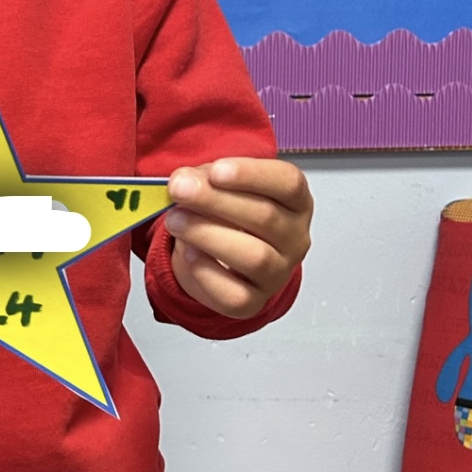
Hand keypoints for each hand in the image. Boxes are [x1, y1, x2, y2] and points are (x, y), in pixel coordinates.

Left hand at [163, 157, 312, 318]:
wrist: (222, 259)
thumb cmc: (228, 215)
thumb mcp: (220, 187)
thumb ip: (204, 179)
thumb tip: (183, 180)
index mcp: (296, 202)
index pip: (288, 183)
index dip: (251, 175)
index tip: (216, 170)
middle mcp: (294, 238)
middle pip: (266, 217)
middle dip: (216, 201)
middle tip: (180, 189)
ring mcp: (278, 273)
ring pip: (254, 257)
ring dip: (208, 234)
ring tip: (175, 220)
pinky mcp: (254, 301)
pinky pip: (235, 294)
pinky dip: (206, 272)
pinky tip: (188, 252)